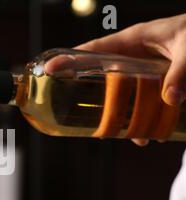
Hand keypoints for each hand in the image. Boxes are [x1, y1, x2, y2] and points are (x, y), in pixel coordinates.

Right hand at [76, 13, 185, 145]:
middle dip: (89, 96)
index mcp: (132, 41)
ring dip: (117, 116)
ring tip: (113, 134)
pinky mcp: (155, 83)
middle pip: (101, 77)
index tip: (49, 69)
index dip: (70, 59)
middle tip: (75, 112)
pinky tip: (145, 136)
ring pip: (120, 95)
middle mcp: (133, 56)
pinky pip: (139, 103)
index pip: (94, 50)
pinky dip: (141, 121)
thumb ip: (180, 71)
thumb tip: (169, 98)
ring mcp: (142, 71)